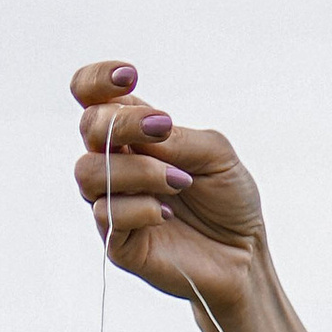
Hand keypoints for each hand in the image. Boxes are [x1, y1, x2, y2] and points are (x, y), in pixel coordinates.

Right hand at [70, 60, 266, 311]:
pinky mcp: (120, 245)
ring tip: (179, 182)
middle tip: (165, 127)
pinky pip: (107, 217)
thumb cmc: (228, 200)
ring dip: (136, 169)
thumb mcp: (216, 154)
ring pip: (89, 173)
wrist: (243, 256)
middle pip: (89, 129)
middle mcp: (117, 167)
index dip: (97, 80)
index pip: (93, 99)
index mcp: (134, 137)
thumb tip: (146, 133)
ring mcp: (115, 206)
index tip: (130, 75)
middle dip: (124, 122)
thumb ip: (179, 139)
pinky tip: (168, 213)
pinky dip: (141, 208)